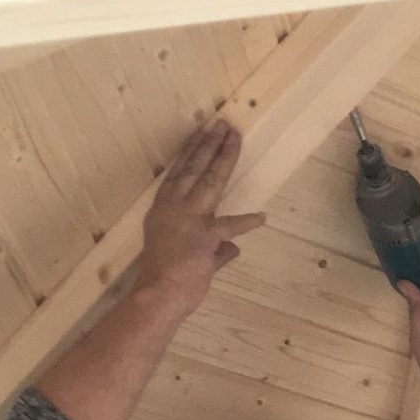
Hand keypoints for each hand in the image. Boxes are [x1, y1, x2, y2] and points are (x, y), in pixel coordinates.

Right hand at [135, 120, 265, 314]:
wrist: (157, 295)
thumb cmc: (163, 279)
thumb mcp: (180, 255)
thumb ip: (213, 250)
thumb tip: (233, 248)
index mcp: (163, 208)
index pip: (178, 172)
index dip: (191, 150)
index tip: (202, 132)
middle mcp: (174, 206)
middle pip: (194, 168)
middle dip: (209, 144)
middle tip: (222, 124)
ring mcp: (190, 219)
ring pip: (210, 180)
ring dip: (223, 158)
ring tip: (234, 138)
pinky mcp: (206, 236)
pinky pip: (231, 227)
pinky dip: (247, 223)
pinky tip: (261, 217)